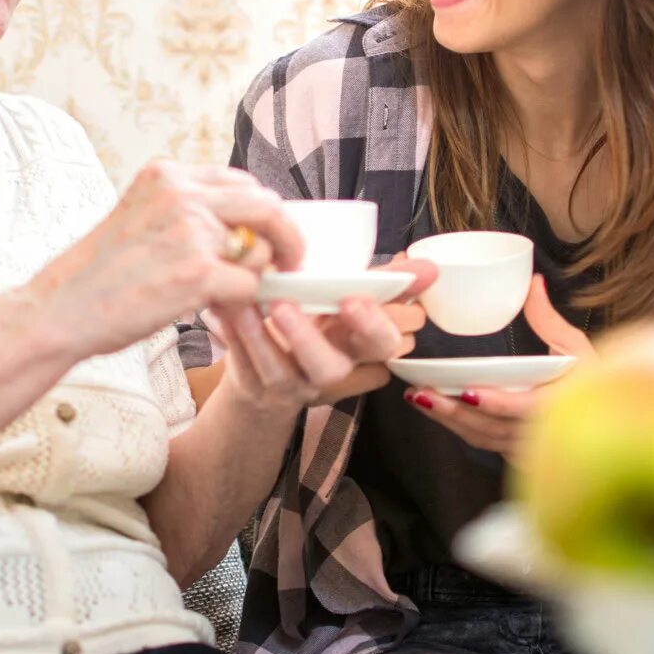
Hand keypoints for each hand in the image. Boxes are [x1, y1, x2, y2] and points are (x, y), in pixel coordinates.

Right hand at [29, 160, 303, 356]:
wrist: (62, 309)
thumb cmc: (100, 274)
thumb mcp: (140, 216)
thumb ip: (186, 211)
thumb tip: (244, 227)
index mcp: (166, 175)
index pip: (240, 182)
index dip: (263, 211)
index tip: (269, 235)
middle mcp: (180, 194)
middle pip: (266, 204)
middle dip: (287, 235)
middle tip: (291, 261)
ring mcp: (191, 232)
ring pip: (260, 250)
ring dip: (256, 276)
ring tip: (233, 294)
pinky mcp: (197, 273)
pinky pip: (250, 285)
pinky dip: (243, 303)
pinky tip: (220, 311)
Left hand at [212, 256, 436, 411]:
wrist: (269, 382)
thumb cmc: (319, 330)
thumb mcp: (351, 306)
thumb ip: (387, 285)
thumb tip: (432, 267)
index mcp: (358, 349)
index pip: (381, 346)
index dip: (372, 327)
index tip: (353, 299)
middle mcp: (328, 372)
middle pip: (330, 369)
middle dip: (308, 339)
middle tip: (285, 304)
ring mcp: (291, 384)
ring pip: (278, 370)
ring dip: (258, 335)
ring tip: (242, 302)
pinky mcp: (256, 386)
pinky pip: (242, 363)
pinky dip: (230, 336)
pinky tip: (221, 309)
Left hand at [403, 275, 593, 455]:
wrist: (604, 420)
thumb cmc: (593, 381)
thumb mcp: (576, 347)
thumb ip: (549, 318)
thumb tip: (533, 282)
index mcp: (562, 405)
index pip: (526, 410)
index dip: (497, 404)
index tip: (468, 392)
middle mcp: (543, 433)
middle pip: (493, 428)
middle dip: (455, 413)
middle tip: (423, 393)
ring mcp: (528, 448)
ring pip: (482, 438)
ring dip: (449, 420)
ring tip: (419, 397)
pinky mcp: (516, 452)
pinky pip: (483, 443)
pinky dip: (458, 427)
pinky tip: (434, 409)